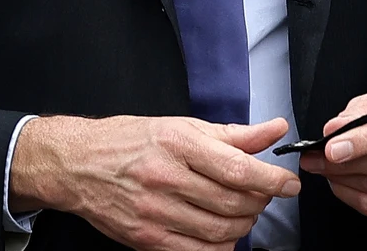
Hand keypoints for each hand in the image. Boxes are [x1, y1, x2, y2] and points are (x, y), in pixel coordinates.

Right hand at [10, 114, 300, 250]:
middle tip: (264, 195)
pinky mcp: (147, 239)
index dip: (272, 181)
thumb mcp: (181, 126)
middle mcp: (167, 179)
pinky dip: (221, 245)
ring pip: (222, 230)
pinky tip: (222, 231)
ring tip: (243, 211)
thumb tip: (275, 129)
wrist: (77, 165)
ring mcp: (156, 213)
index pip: (239, 170)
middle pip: (234, 203)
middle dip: (260, 203)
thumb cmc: (129, 140)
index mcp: (178, 144)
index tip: (289, 184)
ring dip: (244, 224)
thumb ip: (232, 134)